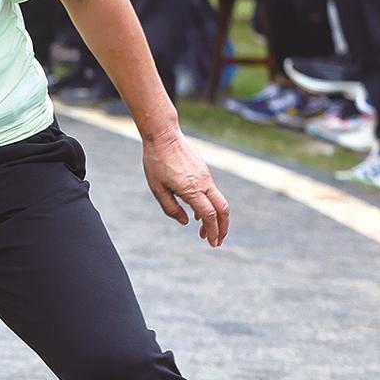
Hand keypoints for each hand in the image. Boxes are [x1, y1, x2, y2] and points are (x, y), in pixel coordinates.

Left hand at [142, 131, 229, 245]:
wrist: (164, 136)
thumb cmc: (156, 162)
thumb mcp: (157, 188)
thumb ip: (171, 208)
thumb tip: (187, 222)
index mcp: (192, 190)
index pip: (209, 216)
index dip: (213, 231)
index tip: (213, 243)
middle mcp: (204, 184)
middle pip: (223, 210)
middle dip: (223, 228)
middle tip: (217, 242)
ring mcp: (206, 177)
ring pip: (218, 201)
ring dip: (216, 218)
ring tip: (204, 232)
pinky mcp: (204, 171)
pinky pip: (211, 192)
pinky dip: (209, 206)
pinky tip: (198, 213)